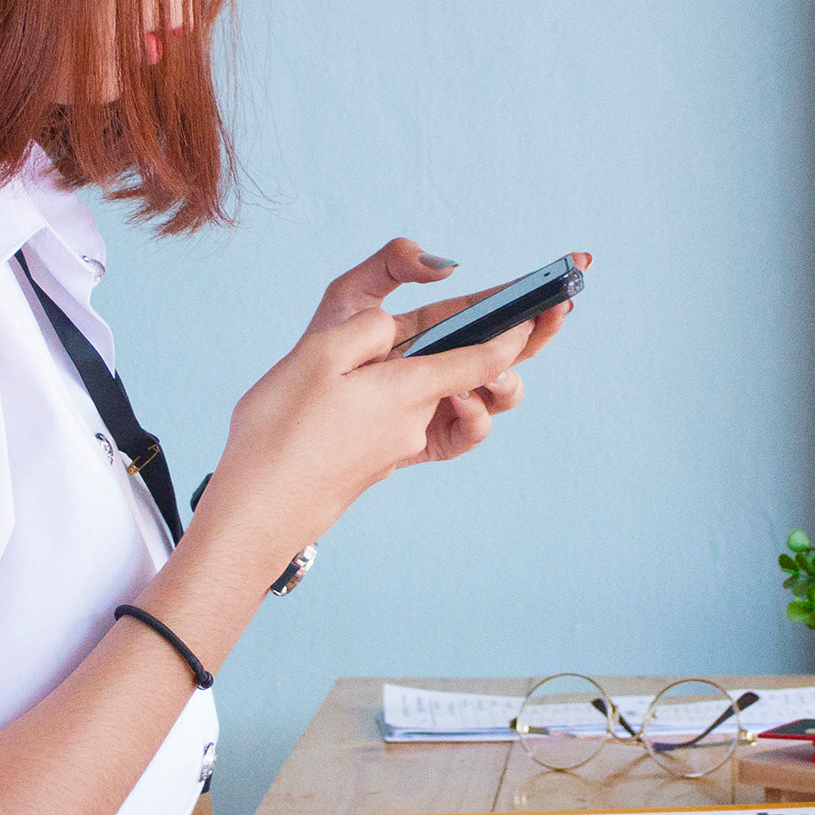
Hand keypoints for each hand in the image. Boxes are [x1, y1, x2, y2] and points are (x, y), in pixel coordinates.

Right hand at [199, 239, 590, 562]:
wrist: (259, 510)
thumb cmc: (280, 431)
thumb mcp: (319, 354)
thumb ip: (372, 329)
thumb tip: (400, 328)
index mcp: (410, 390)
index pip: (484, 357)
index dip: (519, 328)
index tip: (548, 303)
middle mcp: (419, 420)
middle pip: (484, 380)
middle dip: (519, 347)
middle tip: (555, 314)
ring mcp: (405, 444)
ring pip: (462, 405)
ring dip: (479, 378)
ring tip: (483, 350)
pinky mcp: (387, 460)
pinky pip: (435, 430)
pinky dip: (448, 407)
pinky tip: (438, 389)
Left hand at [305, 238, 592, 463]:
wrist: (297, 414)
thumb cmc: (323, 350)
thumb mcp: (349, 294)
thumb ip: (392, 263)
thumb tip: (447, 266)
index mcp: (440, 325)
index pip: (494, 305)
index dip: (532, 289)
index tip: (573, 266)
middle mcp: (451, 362)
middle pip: (515, 347)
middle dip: (542, 327)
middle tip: (556, 308)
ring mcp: (448, 400)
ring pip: (504, 390)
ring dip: (507, 377)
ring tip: (487, 370)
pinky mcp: (435, 438)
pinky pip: (474, 430)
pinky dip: (475, 413)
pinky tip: (457, 399)